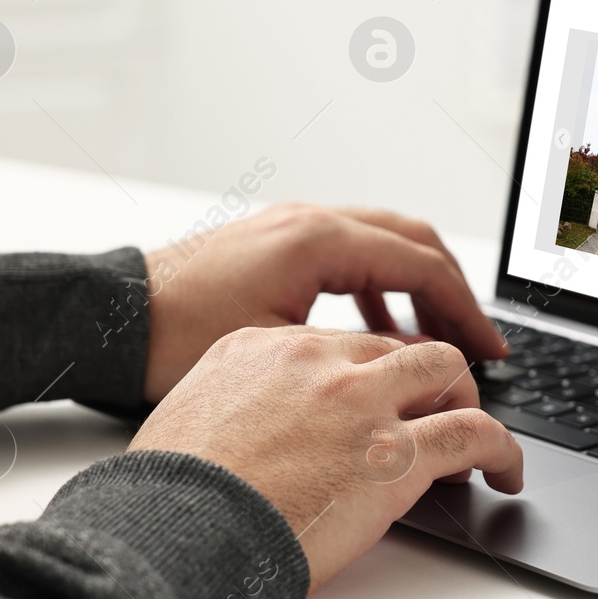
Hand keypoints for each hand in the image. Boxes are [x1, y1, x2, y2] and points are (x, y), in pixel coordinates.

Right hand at [128, 326, 523, 592]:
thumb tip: (253, 431)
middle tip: (433, 414)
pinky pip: (474, 433)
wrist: (174, 534)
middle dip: (424, 379)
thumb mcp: (188, 419)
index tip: (379, 400)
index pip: (341, 344)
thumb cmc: (170, 498)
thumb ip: (236, 406)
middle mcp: (317, 362)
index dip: (370, 374)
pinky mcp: (395, 453)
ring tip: (475, 440)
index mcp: (261, 348)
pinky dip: (503, 450)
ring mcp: (360, 402)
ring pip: (446, 370)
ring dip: (467, 401)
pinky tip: (506, 471)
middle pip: (398, 347)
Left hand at [142, 204, 507, 402]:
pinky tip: (379, 335)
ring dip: (418, 290)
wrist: (107, 319)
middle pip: (414, 243)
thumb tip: (412, 377)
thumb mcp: (278, 350)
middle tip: (480, 343)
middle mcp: (310, 221)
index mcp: (319, 240)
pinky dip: (378, 289)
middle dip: (454, 294)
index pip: (421, 266)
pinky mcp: (275, 244)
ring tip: (438, 341)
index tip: (490, 352)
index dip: (465, 312)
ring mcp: (292, 227)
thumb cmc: (175, 338)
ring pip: (384, 244)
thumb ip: (355, 355)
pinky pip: (350, 255)